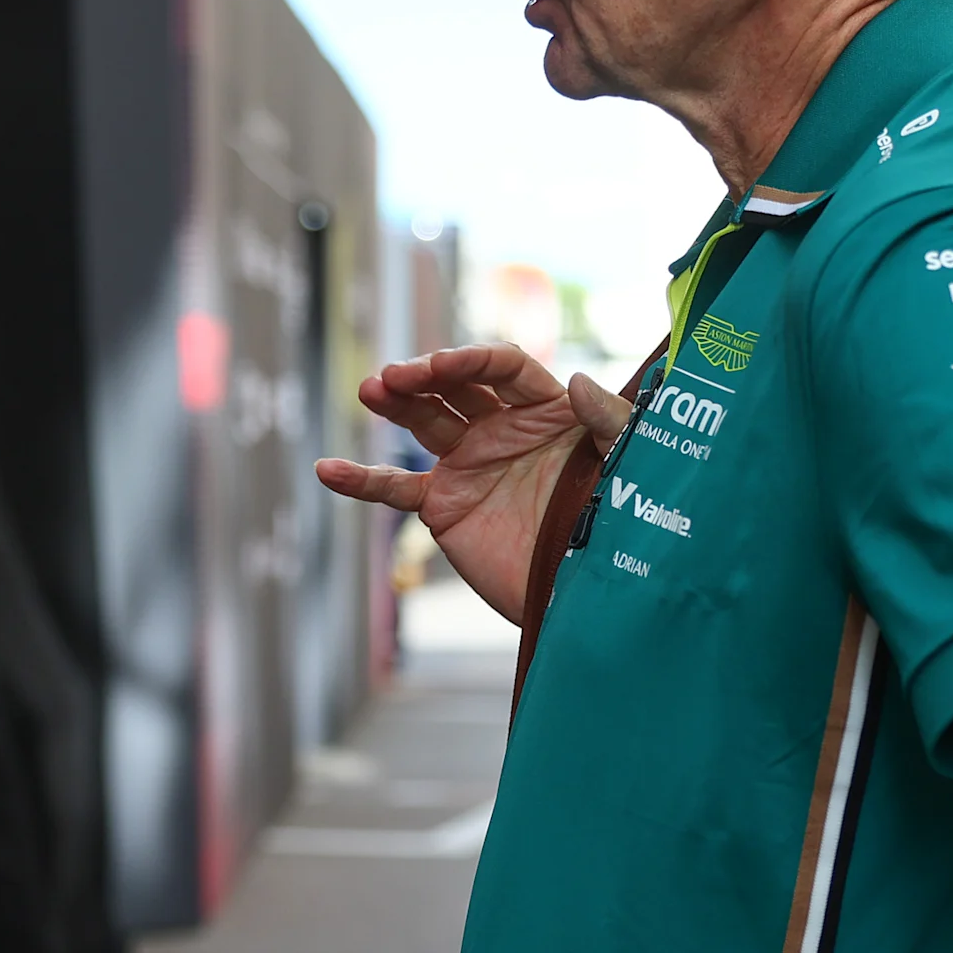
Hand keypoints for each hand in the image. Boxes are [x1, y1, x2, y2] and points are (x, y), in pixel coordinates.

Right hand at [313, 344, 628, 617]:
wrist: (585, 591)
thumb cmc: (615, 520)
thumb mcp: (624, 464)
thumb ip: (607, 420)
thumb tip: (577, 378)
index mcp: (545, 408)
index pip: (502, 367)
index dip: (472, 360)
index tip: (444, 365)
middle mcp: (502, 428)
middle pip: (454, 387)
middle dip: (424, 375)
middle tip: (396, 376)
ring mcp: (468, 463)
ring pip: (423, 421)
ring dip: (395, 402)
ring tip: (371, 390)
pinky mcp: (444, 504)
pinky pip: (396, 488)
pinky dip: (361, 481)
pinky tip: (329, 470)